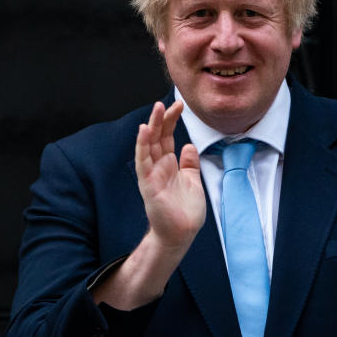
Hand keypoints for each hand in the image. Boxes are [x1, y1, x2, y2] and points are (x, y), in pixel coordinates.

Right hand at [134, 100, 205, 250]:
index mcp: (169, 164)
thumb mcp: (193, 181)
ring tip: (155, 110)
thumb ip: (190, 163)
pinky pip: (143, 162)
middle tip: (166, 102)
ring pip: (148, 146)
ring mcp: (152, 175)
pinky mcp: (148, 185)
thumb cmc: (185, 211)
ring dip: (151, 127)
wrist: (181, 234)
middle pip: (158, 137)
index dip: (171, 120)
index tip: (179, 105)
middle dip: (161, 119)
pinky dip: (143, 146)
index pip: (168, 136)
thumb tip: (189, 145)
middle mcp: (158, 167)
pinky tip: (144, 131)